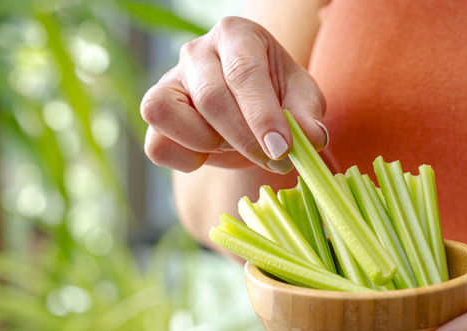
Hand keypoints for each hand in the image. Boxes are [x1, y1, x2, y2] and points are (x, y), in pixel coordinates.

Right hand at [140, 17, 326, 172]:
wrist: (250, 111)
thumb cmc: (276, 96)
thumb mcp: (301, 98)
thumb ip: (307, 115)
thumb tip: (310, 138)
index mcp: (235, 35)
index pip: (243, 72)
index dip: (263, 116)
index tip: (282, 149)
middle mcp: (196, 52)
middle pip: (210, 98)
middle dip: (244, 138)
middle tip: (274, 159)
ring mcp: (168, 81)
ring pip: (166, 114)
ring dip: (206, 143)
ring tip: (234, 145)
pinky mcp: (156, 114)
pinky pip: (156, 144)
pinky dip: (185, 160)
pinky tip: (210, 154)